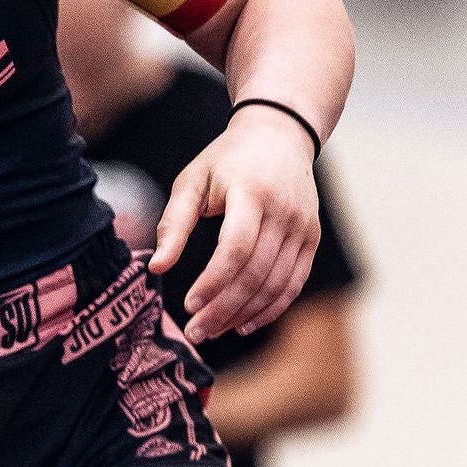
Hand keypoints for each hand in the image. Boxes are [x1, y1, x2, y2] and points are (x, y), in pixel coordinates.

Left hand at [150, 105, 319, 342]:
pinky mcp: (311, 238)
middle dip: (224, 309)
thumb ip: (174, 224)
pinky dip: (271, 309)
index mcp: (252, 193)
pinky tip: (245, 324)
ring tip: (214, 330)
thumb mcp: (192, 181)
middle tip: (195, 332)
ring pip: (277, 285)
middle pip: (256, 273)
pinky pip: (294, 283)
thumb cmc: (226, 160)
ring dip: (244, 314)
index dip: (214, 282)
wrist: (280, 135)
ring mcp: (303, 227)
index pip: (236, 248)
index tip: (189, 305)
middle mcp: (284, 212)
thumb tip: (156, 268)